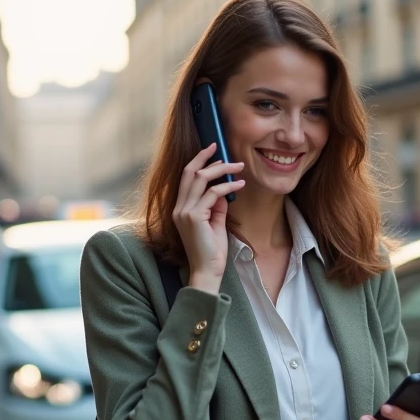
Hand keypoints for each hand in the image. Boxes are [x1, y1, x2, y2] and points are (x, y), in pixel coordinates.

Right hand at [172, 143, 243, 293]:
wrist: (207, 271)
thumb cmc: (211, 250)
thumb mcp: (215, 222)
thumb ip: (216, 206)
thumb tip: (224, 189)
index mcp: (180, 208)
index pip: (186, 177)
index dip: (198, 161)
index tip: (212, 150)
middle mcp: (179, 207)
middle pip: (191, 172)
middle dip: (207, 157)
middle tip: (223, 149)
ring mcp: (184, 212)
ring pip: (202, 179)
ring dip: (222, 169)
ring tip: (239, 166)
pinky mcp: (194, 217)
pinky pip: (213, 194)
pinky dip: (228, 186)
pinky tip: (240, 184)